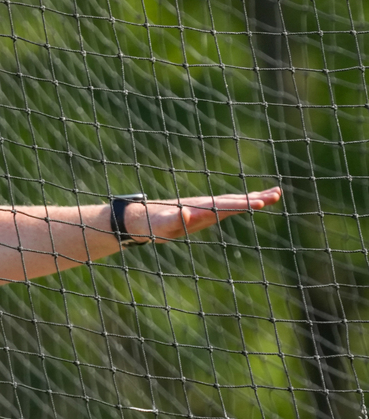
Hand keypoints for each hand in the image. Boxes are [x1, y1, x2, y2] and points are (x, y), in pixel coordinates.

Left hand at [125, 186, 282, 243]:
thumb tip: (187, 213)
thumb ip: (175, 219)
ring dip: (254, 197)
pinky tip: (254, 201)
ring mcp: (207, 206)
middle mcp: (205, 204)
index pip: (225, 205)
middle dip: (255, 198)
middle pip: (234, 200)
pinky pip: (228, 206)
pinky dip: (244, 202)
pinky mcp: (205, 211)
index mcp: (199, 207)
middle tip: (277, 194)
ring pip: (234, 201)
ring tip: (275, 194)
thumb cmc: (152, 224)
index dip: (242, 204)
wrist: (142, 218)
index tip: (260, 202)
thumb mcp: (162, 225)